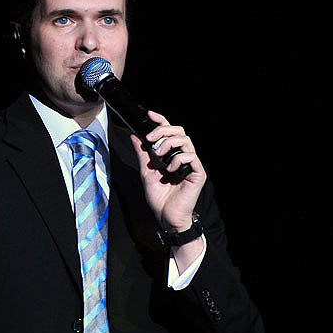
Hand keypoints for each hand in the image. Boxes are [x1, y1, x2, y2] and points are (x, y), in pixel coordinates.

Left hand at [130, 110, 206, 232]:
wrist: (166, 217)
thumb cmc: (160, 198)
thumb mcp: (146, 172)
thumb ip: (142, 154)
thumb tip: (135, 136)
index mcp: (172, 155)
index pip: (170, 132)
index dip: (161, 121)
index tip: (150, 114)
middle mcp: (183, 157)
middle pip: (179, 131)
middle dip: (163, 131)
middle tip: (151, 139)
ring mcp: (192, 164)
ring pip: (185, 140)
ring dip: (168, 143)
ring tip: (157, 155)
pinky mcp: (198, 173)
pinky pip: (191, 156)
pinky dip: (177, 159)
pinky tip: (169, 170)